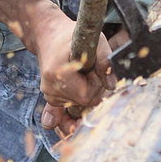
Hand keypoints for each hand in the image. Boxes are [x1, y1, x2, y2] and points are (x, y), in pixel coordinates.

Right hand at [0, 0, 115, 134]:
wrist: (50, 35)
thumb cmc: (73, 36)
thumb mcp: (94, 41)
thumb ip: (106, 61)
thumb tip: (112, 85)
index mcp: (58, 73)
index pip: (85, 95)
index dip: (95, 83)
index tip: (92, 68)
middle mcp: (50, 86)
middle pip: (81, 103)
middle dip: (91, 90)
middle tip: (87, 71)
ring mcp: (48, 92)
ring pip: (74, 107)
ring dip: (83, 95)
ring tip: (81, 77)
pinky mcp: (49, 96)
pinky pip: (58, 114)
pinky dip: (67, 116)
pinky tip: (70, 126)